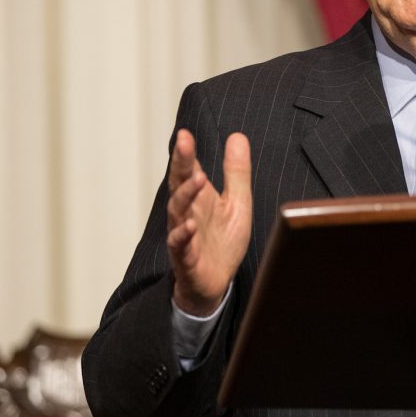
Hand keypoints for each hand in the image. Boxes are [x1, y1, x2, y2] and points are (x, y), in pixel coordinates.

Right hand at [166, 129, 253, 315]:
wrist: (217, 283)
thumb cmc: (222, 241)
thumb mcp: (238, 202)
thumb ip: (236, 172)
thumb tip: (237, 135)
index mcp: (198, 198)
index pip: (188, 170)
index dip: (186, 152)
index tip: (186, 133)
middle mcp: (187, 213)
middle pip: (179, 184)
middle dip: (181, 164)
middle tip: (184, 142)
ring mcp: (184, 236)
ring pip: (178, 212)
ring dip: (185, 195)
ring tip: (197, 179)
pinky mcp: (187, 259)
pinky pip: (181, 246)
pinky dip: (182, 236)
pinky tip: (188, 226)